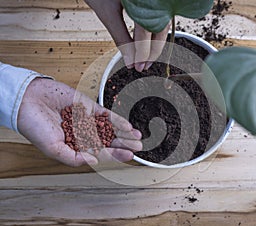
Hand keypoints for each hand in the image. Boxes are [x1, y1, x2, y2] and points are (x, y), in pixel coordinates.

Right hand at [17, 78, 141, 166]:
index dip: (114, 155)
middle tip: (139, 148)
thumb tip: (94, 160)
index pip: (99, 153)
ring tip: (138, 138)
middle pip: (108, 141)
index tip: (128, 156)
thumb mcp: (53, 149)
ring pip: (109, 128)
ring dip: (123, 133)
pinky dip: (116, 120)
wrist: (28, 100)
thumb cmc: (35, 126)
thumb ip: (74, 157)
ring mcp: (87, 120)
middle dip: (123, 144)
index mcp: (75, 146)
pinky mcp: (88, 106)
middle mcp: (83, 134)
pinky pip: (105, 114)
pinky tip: (127, 125)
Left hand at [85, 0, 169, 71]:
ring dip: (155, 44)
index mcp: (143, 0)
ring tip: (146, 59)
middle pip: (160, 30)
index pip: (147, 32)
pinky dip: (153, 34)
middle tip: (143, 67)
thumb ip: (121, 39)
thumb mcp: (108, 15)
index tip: (138, 66)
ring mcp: (155, 1)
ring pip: (162, 26)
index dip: (143, 52)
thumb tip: (130, 61)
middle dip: (152, 51)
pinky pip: (159, 20)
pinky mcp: (154, 2)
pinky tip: (147, 44)